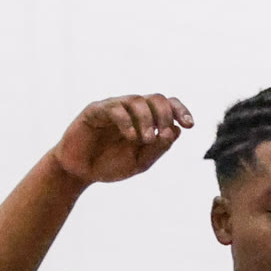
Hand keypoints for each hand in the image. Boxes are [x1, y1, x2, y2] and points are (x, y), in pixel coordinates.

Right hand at [52, 95, 193, 186]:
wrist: (80, 172)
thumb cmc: (110, 165)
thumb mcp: (140, 161)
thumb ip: (158, 148)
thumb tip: (177, 132)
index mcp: (145, 119)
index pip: (167, 104)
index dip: (180, 110)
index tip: (190, 125)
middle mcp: (131, 109)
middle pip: (155, 98)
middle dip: (165, 114)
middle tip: (163, 134)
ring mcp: (113, 107)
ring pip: (137, 100)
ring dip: (147, 119)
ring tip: (146, 139)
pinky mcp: (95, 111)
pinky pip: (115, 109)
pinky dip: (127, 122)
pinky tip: (132, 137)